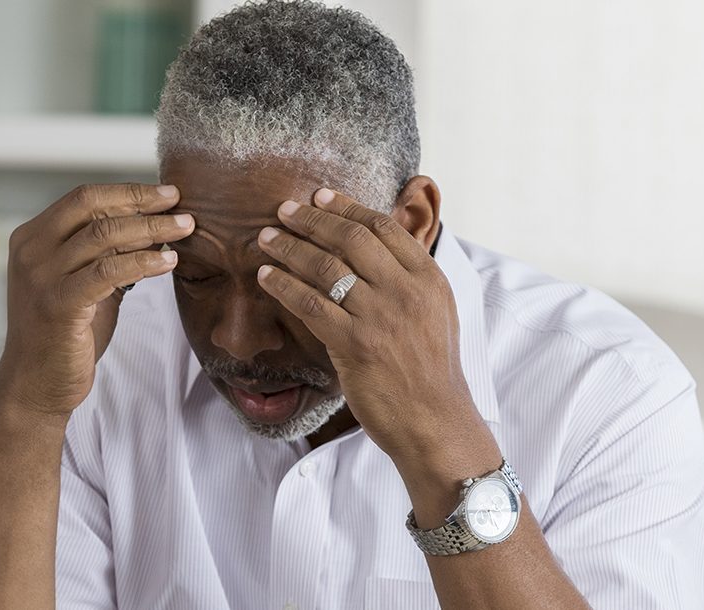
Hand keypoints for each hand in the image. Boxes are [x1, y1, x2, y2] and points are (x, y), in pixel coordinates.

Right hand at [0, 183, 193, 415]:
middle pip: (93, 208)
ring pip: (104, 236)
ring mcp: (40, 277)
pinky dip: (143, 262)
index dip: (128, 192)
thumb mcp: (86, 283)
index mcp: (32, 238)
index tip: (167, 194)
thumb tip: (155, 225)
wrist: (36, 384)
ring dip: (151, 229)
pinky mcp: (58, 304)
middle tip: (181, 206)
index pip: (84, 198)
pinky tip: (169, 261)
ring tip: (185, 229)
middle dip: (142, 203)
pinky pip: (108, 272)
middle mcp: (31, 252)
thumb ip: (109, 254)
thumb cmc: (65, 333)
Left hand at [254, 188, 480, 459]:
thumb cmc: (432, 371)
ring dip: (289, 248)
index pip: (383, 227)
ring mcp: (380, 317)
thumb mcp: (437, 313)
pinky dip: (283, 285)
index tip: (320, 197)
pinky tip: (267, 277)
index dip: (347, 207)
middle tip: (284, 211)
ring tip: (267, 239)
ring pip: (325, 267)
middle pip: (351, 239)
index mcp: (428, 279)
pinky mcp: (355, 345)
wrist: (435, 421)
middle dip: (312, 220)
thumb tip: (375, 250)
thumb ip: (410, 279)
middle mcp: (405, 291)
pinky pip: (310, 303)